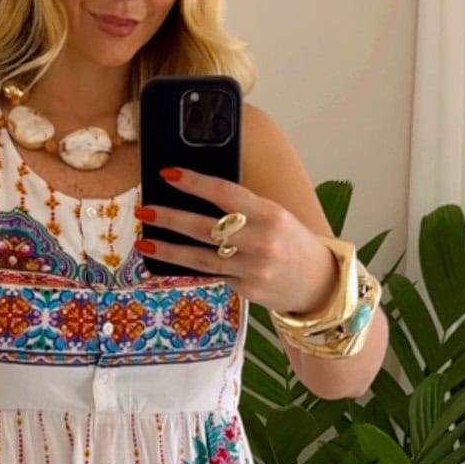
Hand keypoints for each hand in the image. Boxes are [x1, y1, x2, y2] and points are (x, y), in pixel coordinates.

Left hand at [137, 168, 338, 317]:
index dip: (194, 182)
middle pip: (206, 228)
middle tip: (145, 210)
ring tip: (144, 242)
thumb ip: (243, 208)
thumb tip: (196, 196)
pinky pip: (211, 274)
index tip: (167, 174)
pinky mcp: (247, 290)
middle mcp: (261, 241)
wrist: (320, 282)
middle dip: (170, 218)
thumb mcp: (276, 215)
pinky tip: (166, 261)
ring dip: (168, 250)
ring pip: (201, 258)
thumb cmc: (292, 241)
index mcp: (270, 213)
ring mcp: (253, 269)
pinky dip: (188, 267)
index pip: (225, 193)